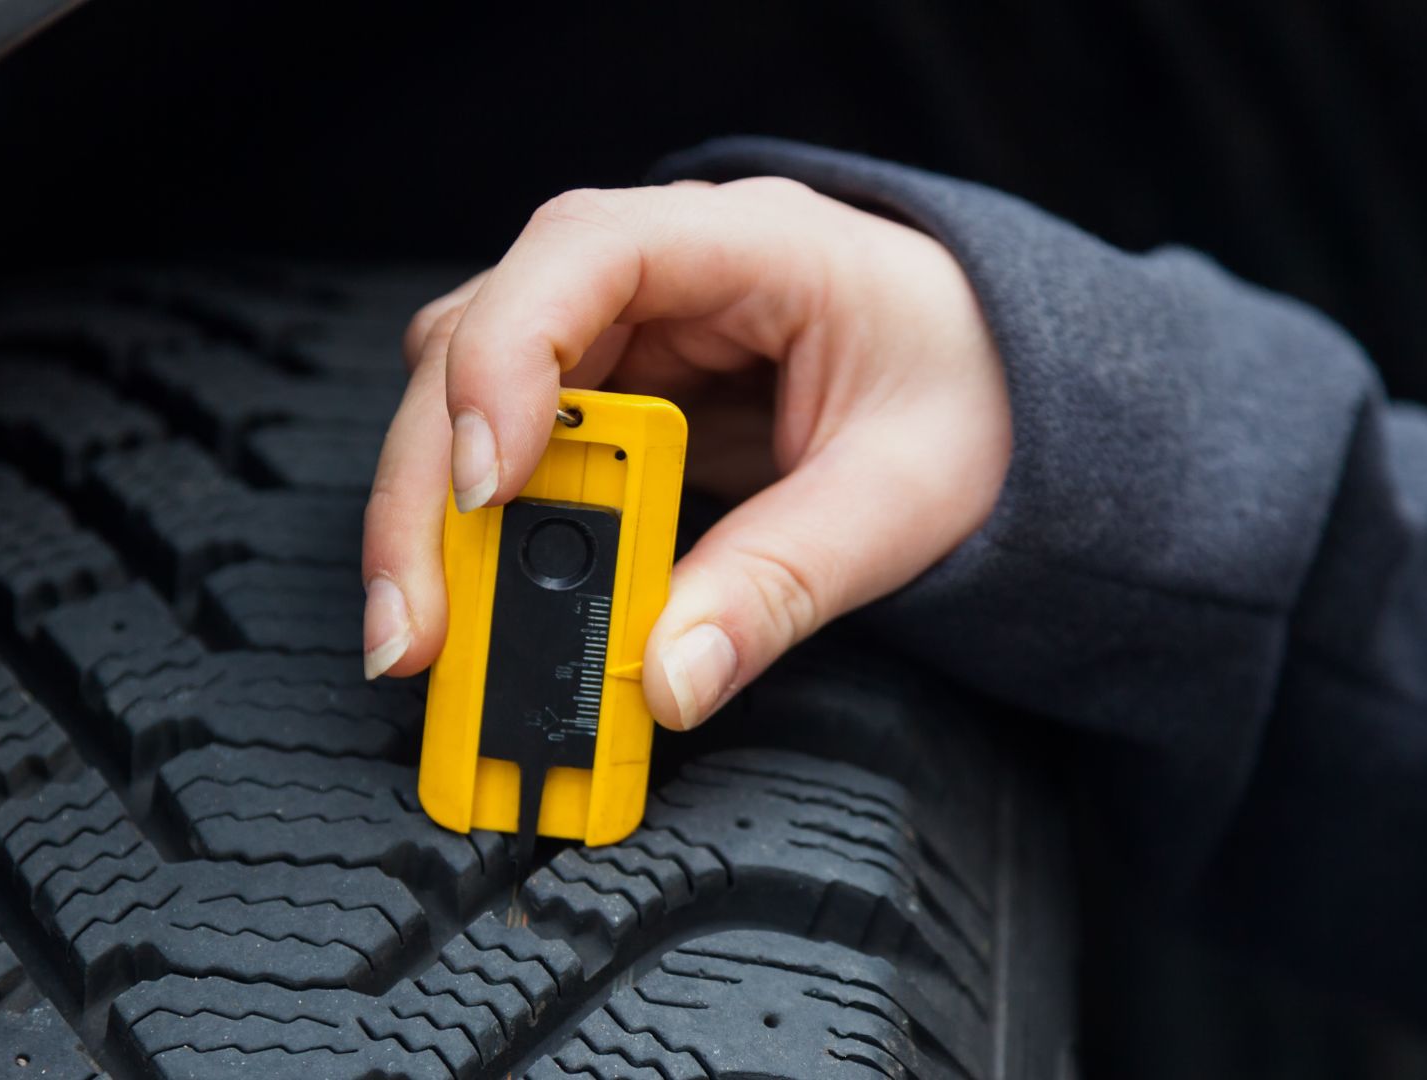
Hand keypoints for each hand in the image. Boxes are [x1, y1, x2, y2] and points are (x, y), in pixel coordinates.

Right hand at [361, 178, 1011, 729]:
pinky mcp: (607, 396)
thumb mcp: (902, 500)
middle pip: (483, 338)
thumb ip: (783, 583)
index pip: (583, 252)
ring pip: (466, 395)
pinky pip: (511, 452)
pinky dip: (479, 535)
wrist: (1008, 386)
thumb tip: (665, 679)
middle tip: (417, 625)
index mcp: (748, 242)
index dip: (509, 360)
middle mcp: (660, 270)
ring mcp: (622, 330)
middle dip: (432, 485)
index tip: (488, 486)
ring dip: (435, 516)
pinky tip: (475, 608)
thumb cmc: (971, 399)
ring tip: (431, 639)